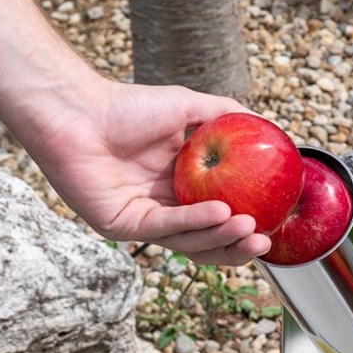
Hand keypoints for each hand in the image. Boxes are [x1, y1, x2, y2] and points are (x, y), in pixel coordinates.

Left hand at [26, 78, 271, 265]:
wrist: (78, 109)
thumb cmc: (126, 106)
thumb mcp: (190, 105)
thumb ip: (227, 115)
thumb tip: (268, 125)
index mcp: (181, 188)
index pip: (220, 217)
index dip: (246, 225)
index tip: (274, 222)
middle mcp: (165, 207)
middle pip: (208, 240)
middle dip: (238, 246)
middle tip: (265, 240)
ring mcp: (144, 219)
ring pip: (189, 242)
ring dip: (221, 237)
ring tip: (247, 225)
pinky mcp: (122, 225)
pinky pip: (165, 228)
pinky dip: (194, 221)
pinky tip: (218, 212)